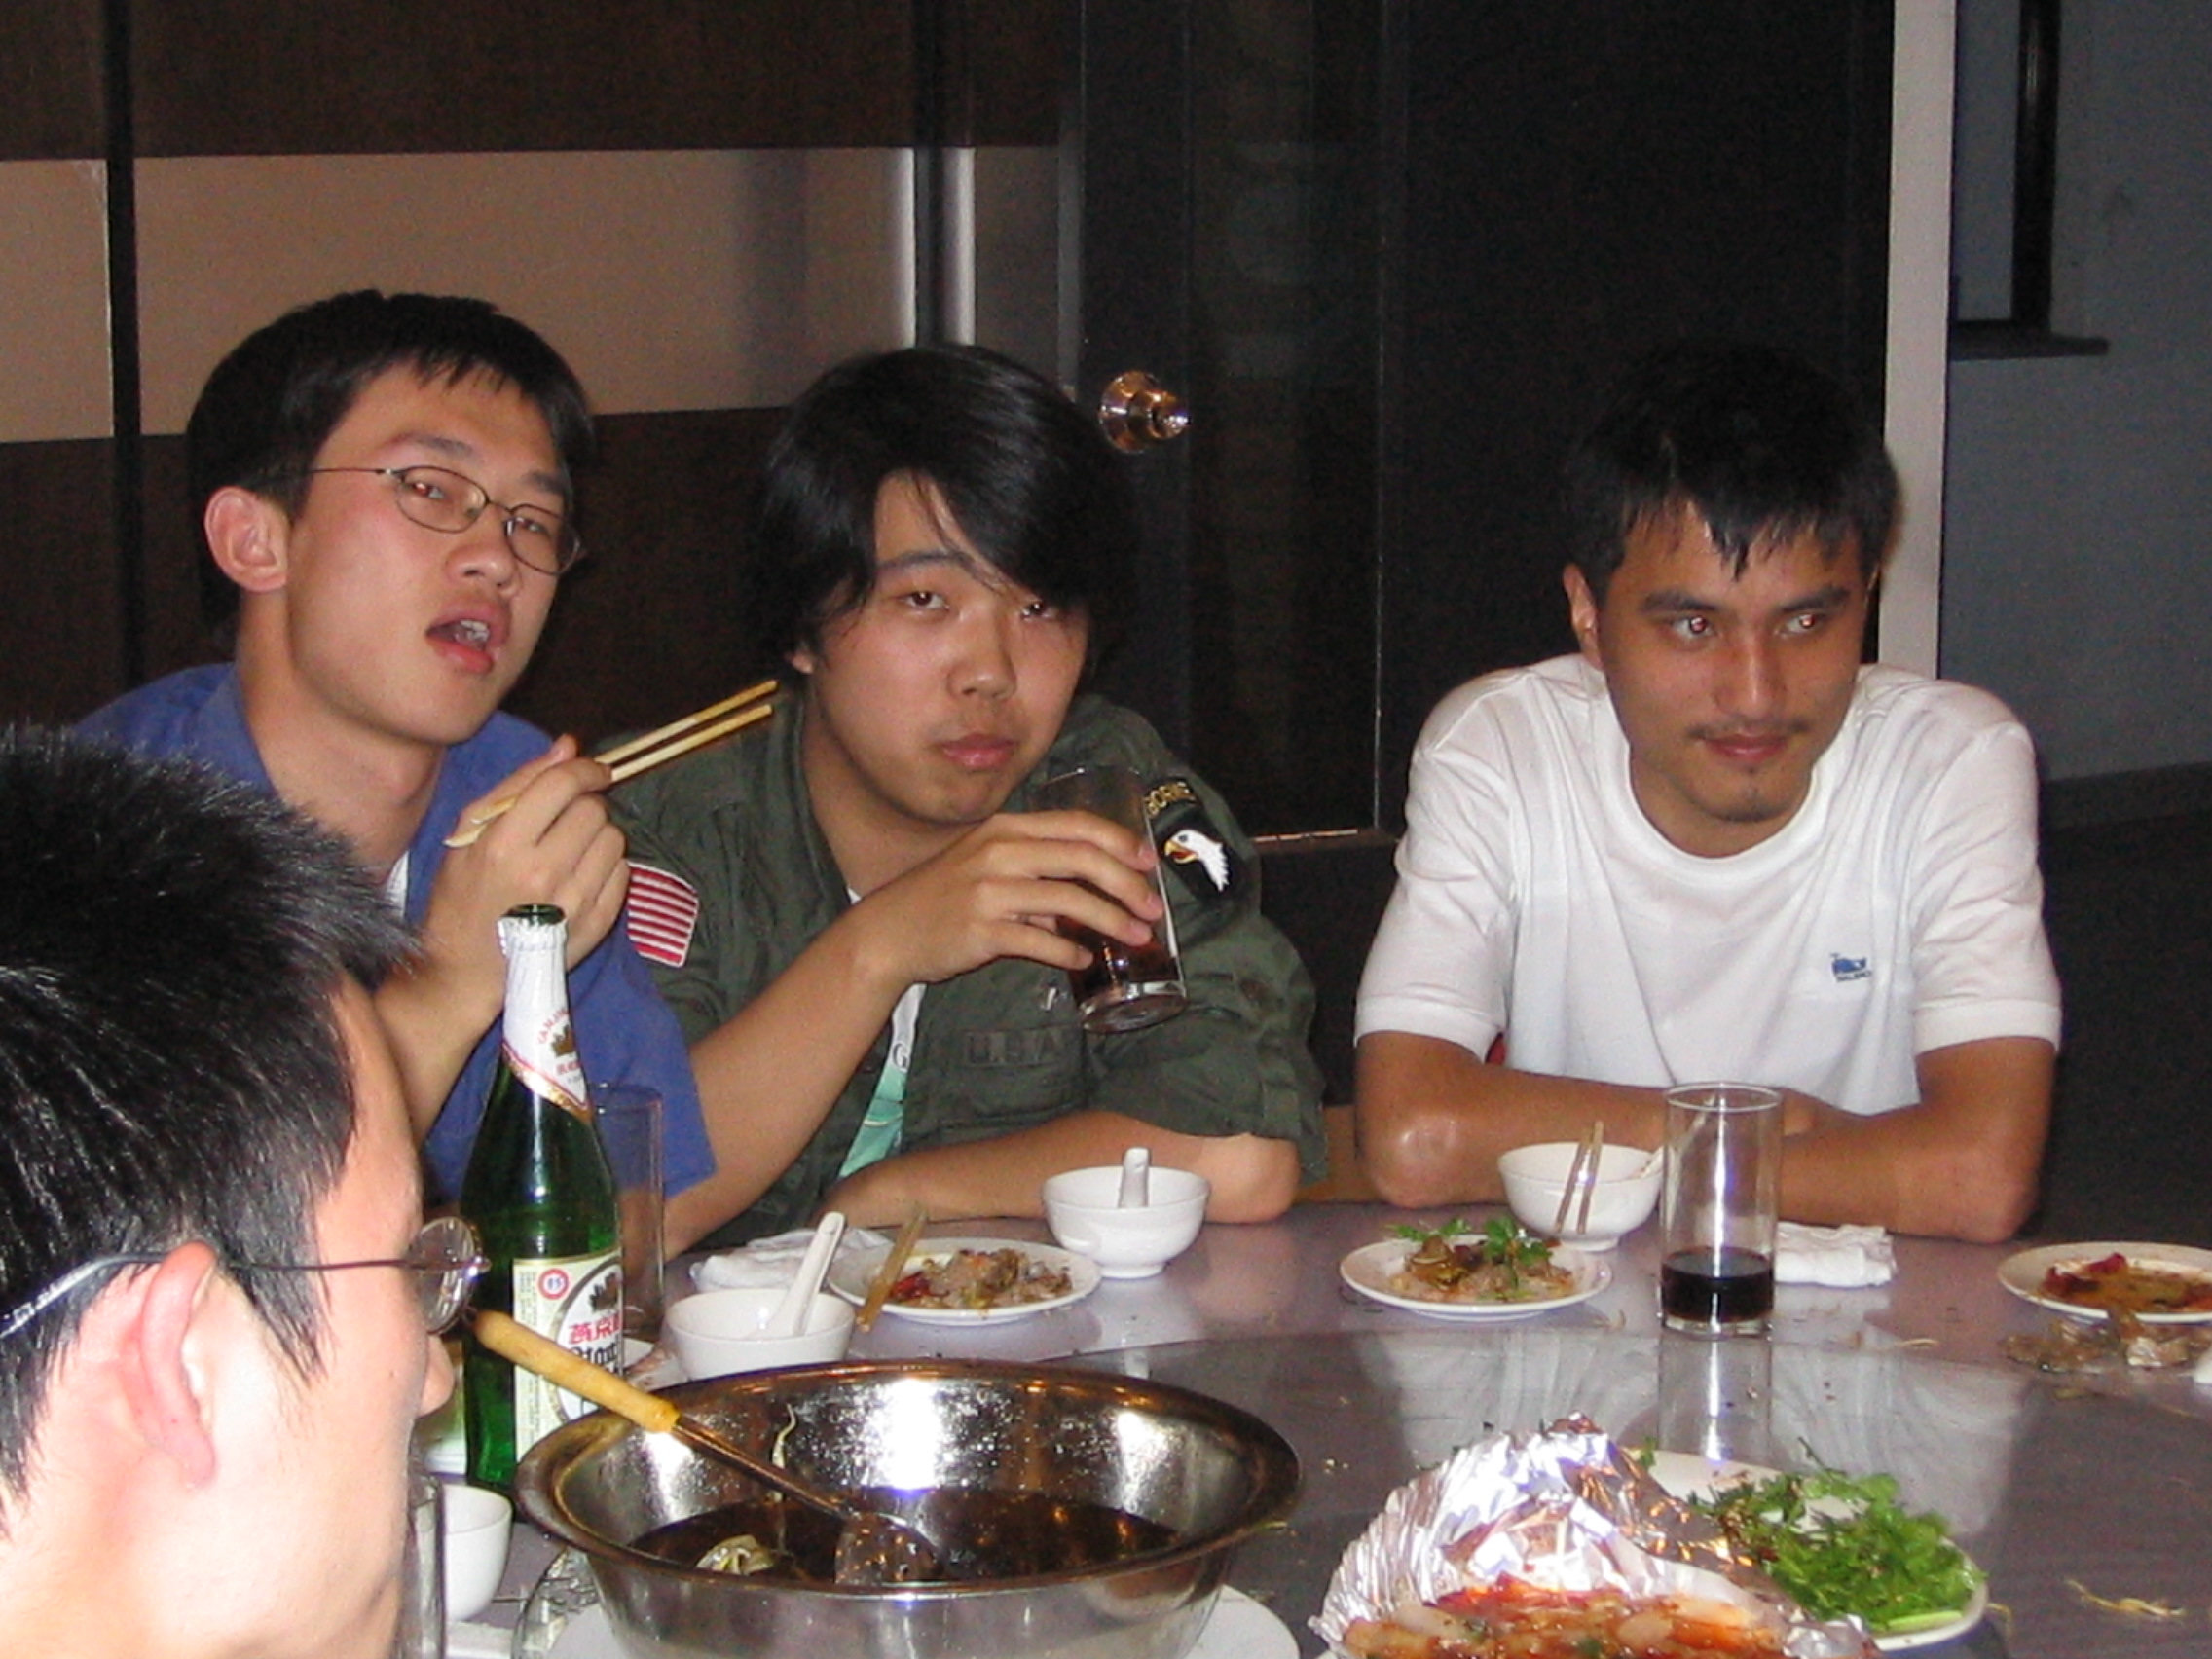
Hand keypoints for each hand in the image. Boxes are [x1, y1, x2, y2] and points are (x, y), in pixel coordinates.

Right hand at [416, 737, 628, 1016]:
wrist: (467, 969)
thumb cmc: (461, 896)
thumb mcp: (469, 834)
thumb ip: (518, 785)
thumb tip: (568, 746)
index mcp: (504, 844)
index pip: (562, 785)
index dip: (584, 769)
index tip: (592, 769)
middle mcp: (543, 872)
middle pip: (593, 810)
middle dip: (585, 806)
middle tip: (565, 821)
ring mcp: (574, 902)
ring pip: (615, 839)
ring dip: (598, 836)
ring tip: (571, 850)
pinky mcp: (597, 924)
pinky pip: (624, 873)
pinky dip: (607, 867)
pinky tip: (580, 876)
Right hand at [844, 808, 1165, 992]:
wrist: (888, 931)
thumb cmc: (943, 896)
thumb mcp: (986, 865)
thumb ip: (1036, 870)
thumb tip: (1088, 895)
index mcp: (1006, 829)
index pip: (1078, 825)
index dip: (1121, 842)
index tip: (1149, 863)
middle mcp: (1000, 852)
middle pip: (1083, 859)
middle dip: (1128, 884)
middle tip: (1153, 909)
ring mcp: (990, 891)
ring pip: (1070, 901)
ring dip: (1112, 921)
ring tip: (1137, 938)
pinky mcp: (982, 931)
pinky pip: (1041, 943)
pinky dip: (1069, 953)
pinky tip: (1084, 961)